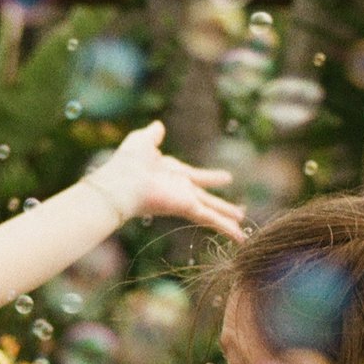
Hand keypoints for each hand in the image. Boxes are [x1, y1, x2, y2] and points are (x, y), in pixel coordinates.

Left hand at [86, 121, 243, 237]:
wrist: (121, 181)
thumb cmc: (128, 162)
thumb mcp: (143, 141)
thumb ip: (153, 135)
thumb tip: (158, 126)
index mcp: (171, 173)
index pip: (197, 176)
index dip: (211, 178)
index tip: (227, 178)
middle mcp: (179, 189)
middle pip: (207, 199)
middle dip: (223, 206)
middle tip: (239, 213)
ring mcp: (184, 200)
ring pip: (211, 212)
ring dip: (227, 220)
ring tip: (242, 230)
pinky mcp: (186, 208)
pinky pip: (210, 219)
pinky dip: (225, 228)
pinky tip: (239, 237)